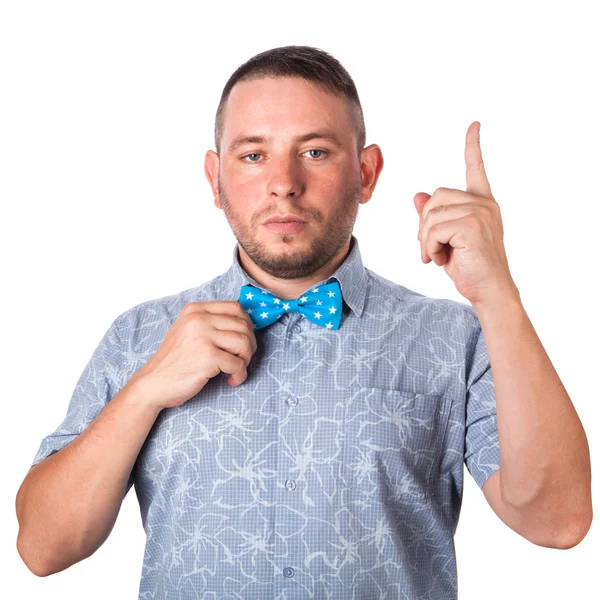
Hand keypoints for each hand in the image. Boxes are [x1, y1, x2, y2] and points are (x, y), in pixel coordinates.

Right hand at [128, 301, 257, 410]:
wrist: (152, 384)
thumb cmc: (174, 361)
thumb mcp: (187, 331)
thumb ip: (210, 323)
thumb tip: (245, 323)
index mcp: (195, 310)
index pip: (235, 307)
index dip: (247, 324)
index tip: (243, 340)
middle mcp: (199, 319)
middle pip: (243, 325)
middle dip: (249, 344)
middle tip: (241, 359)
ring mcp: (203, 336)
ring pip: (244, 342)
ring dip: (246, 359)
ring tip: (235, 370)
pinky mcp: (208, 356)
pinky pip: (239, 364)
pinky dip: (240, 375)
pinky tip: (231, 380)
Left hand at [414, 121, 518, 306]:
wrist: (489, 291)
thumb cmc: (470, 267)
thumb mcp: (447, 239)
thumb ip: (435, 216)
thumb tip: (418, 195)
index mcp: (482, 203)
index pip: (475, 168)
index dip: (473, 146)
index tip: (474, 125)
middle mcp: (483, 203)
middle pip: (435, 196)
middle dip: (425, 223)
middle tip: (430, 248)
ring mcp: (480, 212)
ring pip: (431, 214)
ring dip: (426, 240)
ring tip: (437, 256)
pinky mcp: (472, 225)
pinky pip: (433, 229)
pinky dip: (429, 247)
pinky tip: (440, 260)